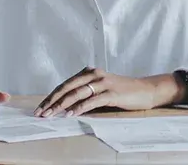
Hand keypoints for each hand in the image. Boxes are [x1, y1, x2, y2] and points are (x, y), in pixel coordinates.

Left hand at [34, 67, 186, 117]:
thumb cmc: (123, 92)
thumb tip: (64, 105)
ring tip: (51, 115)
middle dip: (52, 101)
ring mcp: (103, 83)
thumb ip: (85, 93)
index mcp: (89, 73)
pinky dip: (79, 107)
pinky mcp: (111, 93)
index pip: (65, 84)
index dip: (51, 96)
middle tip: (40, 112)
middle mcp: (94, 75)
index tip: (40, 107)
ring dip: (61, 105)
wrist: (146, 90)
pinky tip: (70, 114)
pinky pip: (92, 100)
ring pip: (77, 93)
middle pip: (67, 87)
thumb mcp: (101, 89)